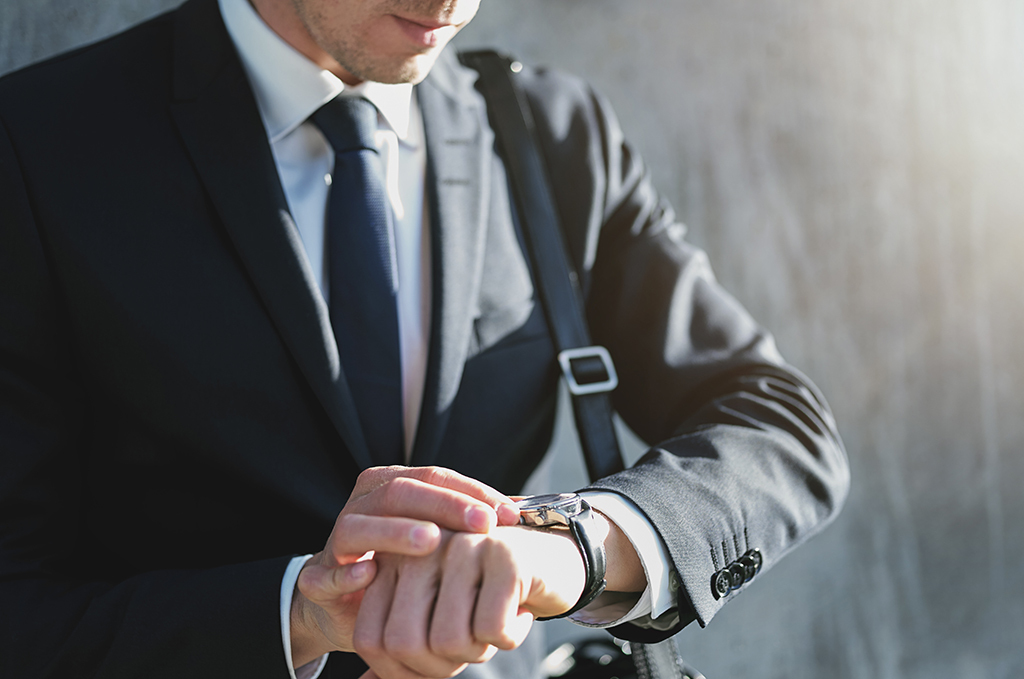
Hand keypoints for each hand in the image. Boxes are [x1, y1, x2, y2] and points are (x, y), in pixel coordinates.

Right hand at [291, 466, 520, 665]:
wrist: (347, 607)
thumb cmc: (402, 565)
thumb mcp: (438, 540)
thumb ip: (469, 521)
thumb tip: (522, 510)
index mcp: (391, 486)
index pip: (434, 476)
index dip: (473, 492)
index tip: (510, 514)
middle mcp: (363, 504)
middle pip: (402, 492)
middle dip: (446, 506)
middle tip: (483, 524)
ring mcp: (337, 539)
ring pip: (362, 524)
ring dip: (397, 531)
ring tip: (432, 541)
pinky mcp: (317, 578)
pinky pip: (326, 573)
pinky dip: (347, 571)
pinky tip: (371, 571)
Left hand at [352, 525, 586, 678]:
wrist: (549, 559)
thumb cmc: (485, 595)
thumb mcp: (434, 619)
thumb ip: (399, 646)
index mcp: (393, 562)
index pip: (370, 638)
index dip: (399, 671)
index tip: (433, 662)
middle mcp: (421, 548)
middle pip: (404, 643)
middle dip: (439, 666)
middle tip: (469, 647)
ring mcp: (462, 546)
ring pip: (449, 641)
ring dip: (478, 651)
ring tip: (494, 624)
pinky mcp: (505, 555)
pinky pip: (492, 630)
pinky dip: (511, 636)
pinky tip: (519, 611)